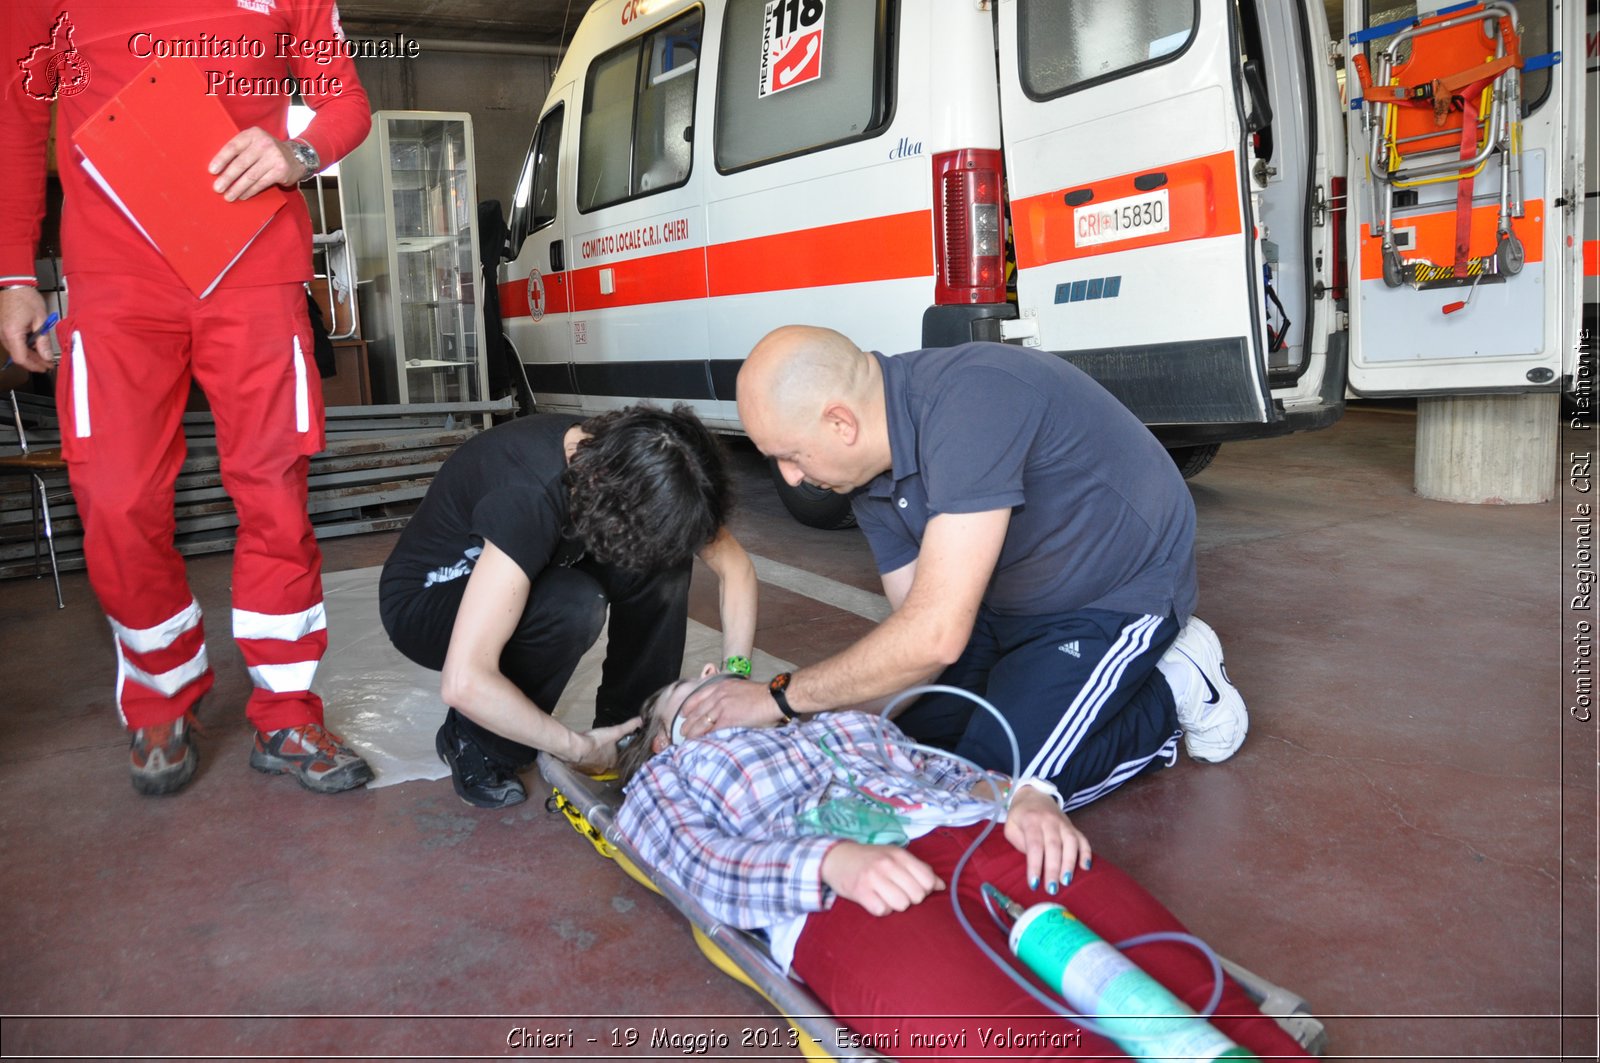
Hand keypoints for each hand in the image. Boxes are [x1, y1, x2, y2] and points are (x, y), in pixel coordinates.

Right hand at [0, 287, 53, 372]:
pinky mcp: (2, 328)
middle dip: (34, 362)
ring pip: (15, 350)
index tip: (45, 367)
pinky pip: (12, 342)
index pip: (21, 358)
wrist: (13, 284)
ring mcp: (1, 332)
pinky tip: (35, 347)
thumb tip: (47, 356)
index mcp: (12, 333)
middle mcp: (3, 335)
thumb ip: (43, 341)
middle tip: (48, 364)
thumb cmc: (26, 298)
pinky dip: (23, 347)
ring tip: (44, 356)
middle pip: (18, 356)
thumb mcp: (40, 320)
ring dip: (29, 355)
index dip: (34, 366)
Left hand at [209, 127, 307, 201]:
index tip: (212, 171)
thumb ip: (239, 150)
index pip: (233, 147)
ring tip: (228, 196)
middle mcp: (264, 143)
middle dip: (228, 177)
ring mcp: (274, 157)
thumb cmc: (266, 152)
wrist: (295, 157)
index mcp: (253, 134)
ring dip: (238, 188)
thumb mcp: (253, 143)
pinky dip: (250, 191)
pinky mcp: (281, 170)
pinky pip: (261, 183)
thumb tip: (218, 169)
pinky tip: (243, 195)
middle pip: (241, 163)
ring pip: (251, 176)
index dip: (221, 159)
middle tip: (217, 188)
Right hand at [565, 718, 640, 774]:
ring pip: (594, 764)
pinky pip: (583, 764)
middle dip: (603, 755)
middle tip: (601, 746)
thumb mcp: (615, 732)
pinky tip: (581, 751)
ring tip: (591, 748)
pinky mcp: (579, 768)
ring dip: (593, 757)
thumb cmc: (596, 741)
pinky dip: (583, 758)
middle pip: (605, 762)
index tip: (612, 747)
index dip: (615, 753)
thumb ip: (628, 727)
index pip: (617, 759)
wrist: (575, 748)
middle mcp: (602, 768)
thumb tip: (640, 721)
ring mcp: (589, 770)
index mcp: (612, 762)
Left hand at [677, 674, 781, 739]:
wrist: (772, 697)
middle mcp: (718, 695)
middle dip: (688, 722)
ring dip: (693, 731)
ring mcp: (721, 706)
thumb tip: (722, 707)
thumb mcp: (740, 687)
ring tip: (687, 738)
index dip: (689, 706)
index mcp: (721, 686)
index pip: (698, 696)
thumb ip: (728, 695)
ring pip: (701, 721)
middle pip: (697, 710)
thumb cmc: (761, 694)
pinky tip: (701, 741)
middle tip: (682, 730)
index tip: (683, 713)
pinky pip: (712, 729)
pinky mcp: (727, 718)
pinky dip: (705, 736)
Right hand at [821, 842, 944, 915]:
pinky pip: (881, 910)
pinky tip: (874, 900)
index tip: (912, 887)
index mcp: (899, 855)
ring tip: (885, 896)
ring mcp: (873, 877)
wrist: (836, 858)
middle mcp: (887, 864)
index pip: (927, 880)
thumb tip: (941, 886)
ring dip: (895, 905)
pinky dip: (880, 909)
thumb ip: (919, 869)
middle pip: (916, 896)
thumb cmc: (870, 859)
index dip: (923, 889)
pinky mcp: (860, 891)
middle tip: (897, 893)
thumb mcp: (895, 857)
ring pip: (901, 905)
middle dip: (910, 899)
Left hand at [1005, 787, 1091, 893]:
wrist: (1034, 795)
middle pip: (1054, 846)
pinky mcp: (1073, 827)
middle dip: (1053, 869)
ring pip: (1071, 842)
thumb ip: (1018, 841)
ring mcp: (1064, 823)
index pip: (1034, 844)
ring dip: (1070, 863)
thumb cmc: (1020, 816)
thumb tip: (1032, 859)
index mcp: (1031, 820)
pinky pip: (1082, 839)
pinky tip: (1086, 867)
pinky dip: (1086, 853)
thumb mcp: (1010, 826)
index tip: (1034, 883)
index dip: (1035, 864)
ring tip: (1066, 881)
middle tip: (1051, 889)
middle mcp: (1050, 821)